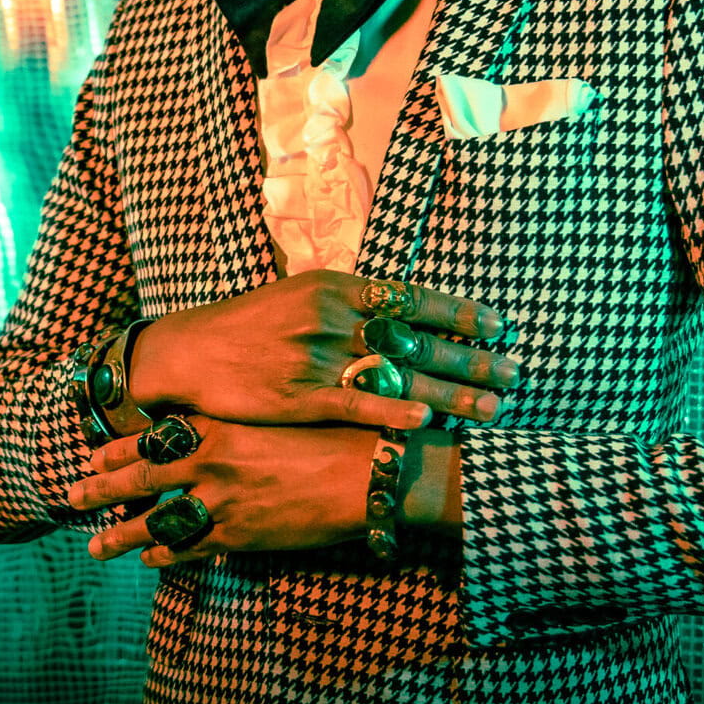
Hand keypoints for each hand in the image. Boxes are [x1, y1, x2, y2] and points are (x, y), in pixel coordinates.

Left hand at [70, 417, 379, 566]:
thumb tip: (208, 431)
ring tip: (95, 545)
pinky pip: (190, 548)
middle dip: (101, 489)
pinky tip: (148, 560)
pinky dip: (165, 556)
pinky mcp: (239, 534)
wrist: (365, 468)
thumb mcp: (274, 413)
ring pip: (156, 521)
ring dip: (121, 535)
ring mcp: (222, 500)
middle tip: (71, 495)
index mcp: (219, 425)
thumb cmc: (329, 432)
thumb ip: (235, 425)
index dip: (119, 448)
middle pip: (141, 478)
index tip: (93, 454)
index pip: (154, 436)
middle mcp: (211, 461)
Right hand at [127, 270, 519, 430]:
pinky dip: (392, 407)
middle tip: (513, 371)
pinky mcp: (299, 395)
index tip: (498, 323)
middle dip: (470, 357)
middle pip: (416, 337)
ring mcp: (316, 356)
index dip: (459, 312)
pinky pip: (356, 401)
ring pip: (397, 372)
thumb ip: (350, 303)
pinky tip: (427, 416)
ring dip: (450, 391)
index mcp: (336, 286)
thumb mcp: (301, 296)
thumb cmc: (249, 326)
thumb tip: (402, 309)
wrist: (190, 352)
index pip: (412, 297)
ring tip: (492, 405)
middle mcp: (332, 316)